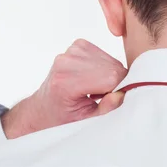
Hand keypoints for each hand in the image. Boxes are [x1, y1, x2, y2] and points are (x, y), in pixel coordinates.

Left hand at [1, 39, 127, 138]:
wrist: (43, 107)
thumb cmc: (62, 117)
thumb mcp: (85, 121)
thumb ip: (106, 109)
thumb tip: (122, 93)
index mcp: (66, 82)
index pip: (111, 78)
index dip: (120, 90)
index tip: (114, 100)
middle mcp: (67, 62)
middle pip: (112, 68)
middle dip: (116, 83)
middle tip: (102, 97)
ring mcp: (71, 51)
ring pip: (110, 61)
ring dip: (110, 75)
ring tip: (95, 89)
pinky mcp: (78, 45)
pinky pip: (104, 55)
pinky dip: (104, 68)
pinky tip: (93, 79)